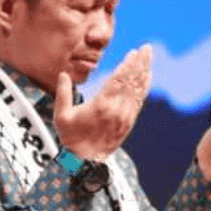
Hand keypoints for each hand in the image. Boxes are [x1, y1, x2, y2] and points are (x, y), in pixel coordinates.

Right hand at [54, 45, 151, 160]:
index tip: (134, 52)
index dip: (127, 65)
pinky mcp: (128, 123)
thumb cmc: (71, 138)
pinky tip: (147, 77)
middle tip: (147, 48)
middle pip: (131, 82)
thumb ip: (63, 94)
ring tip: (149, 57)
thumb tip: (63, 74)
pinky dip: (144, 88)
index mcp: (101, 105)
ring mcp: (125, 117)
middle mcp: (117, 110)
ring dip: (144, 72)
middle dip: (140, 63)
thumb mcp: (61, 116)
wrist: (85, 162)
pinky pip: (139, 101)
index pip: (118, 80)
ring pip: (138, 90)